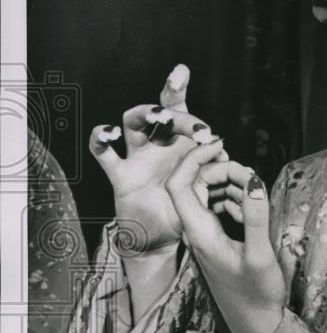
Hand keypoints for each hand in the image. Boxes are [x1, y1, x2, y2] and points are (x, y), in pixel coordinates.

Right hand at [89, 64, 227, 253]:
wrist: (162, 240)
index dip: (180, 92)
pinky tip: (109, 133)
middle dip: (181, 116)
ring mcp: (137, 158)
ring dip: (143, 112)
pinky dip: (100, 139)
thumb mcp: (203, 188)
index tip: (196, 103)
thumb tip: (220, 147)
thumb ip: (211, 167)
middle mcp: (157, 146)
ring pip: (132, 122)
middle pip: (161, 113)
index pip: (180, 110)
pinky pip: (103, 154)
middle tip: (200, 130)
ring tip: (158, 115)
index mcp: (180, 145)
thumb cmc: (184, 211)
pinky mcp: (120, 176)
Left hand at [165, 138, 285, 332]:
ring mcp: (204, 238)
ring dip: (227, 184)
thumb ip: (255, 216)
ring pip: (205, 197)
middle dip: (218, 170)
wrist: (256, 326)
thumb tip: (253, 181)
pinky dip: (231, 199)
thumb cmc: (258, 296)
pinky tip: (250, 203)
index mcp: (200, 234)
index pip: (180, 185)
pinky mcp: (215, 243)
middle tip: (249, 171)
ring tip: (253, 185)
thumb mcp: (261, 254)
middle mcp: (196, 233)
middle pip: (192, 186)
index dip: (194, 159)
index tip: (220, 146)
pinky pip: (215, 210)